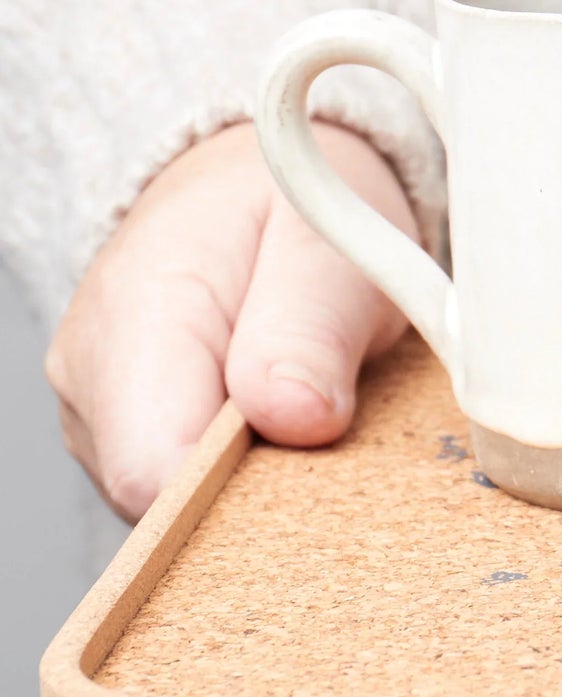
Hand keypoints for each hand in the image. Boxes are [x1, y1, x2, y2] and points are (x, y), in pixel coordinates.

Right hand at [45, 121, 412, 520]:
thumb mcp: (328, 242)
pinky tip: (283, 420)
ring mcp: (106, 418)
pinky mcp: (133, 440)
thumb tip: (297, 417)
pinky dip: (248, 471)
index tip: (311, 456)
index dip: (238, 493)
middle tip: (330, 415)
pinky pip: (190, 492)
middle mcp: (96, 381)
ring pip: (182, 506)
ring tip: (306, 396)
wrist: (253, 191)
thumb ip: (311, 327)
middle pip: (169, 505)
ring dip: (259, 473)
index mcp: (137, 318)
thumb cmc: (290, 210)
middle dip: (260, 485)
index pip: (153, 471)